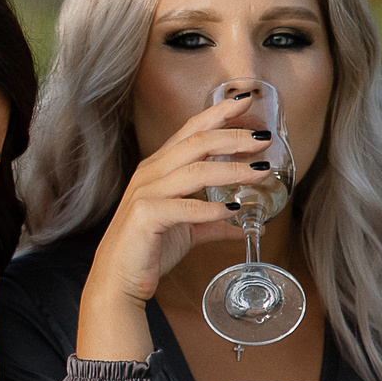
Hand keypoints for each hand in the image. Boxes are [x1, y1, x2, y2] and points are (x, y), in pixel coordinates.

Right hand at [85, 95, 266, 316]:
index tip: (245, 101)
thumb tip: (249, 223)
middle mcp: (150, 174)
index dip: (217, 114)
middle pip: (194, 143)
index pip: (190, 131)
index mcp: (158, 169)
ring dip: (231, 169)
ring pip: (193, 171)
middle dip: (232, 137)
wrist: (118, 279)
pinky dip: (211, 209)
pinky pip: (183, 207)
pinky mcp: (145, 217)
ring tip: (260, 172)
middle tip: (263, 137)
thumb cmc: (148, 250)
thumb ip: (214, 222)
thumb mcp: (187, 231)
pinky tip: (234, 212)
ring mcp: (145, 193)